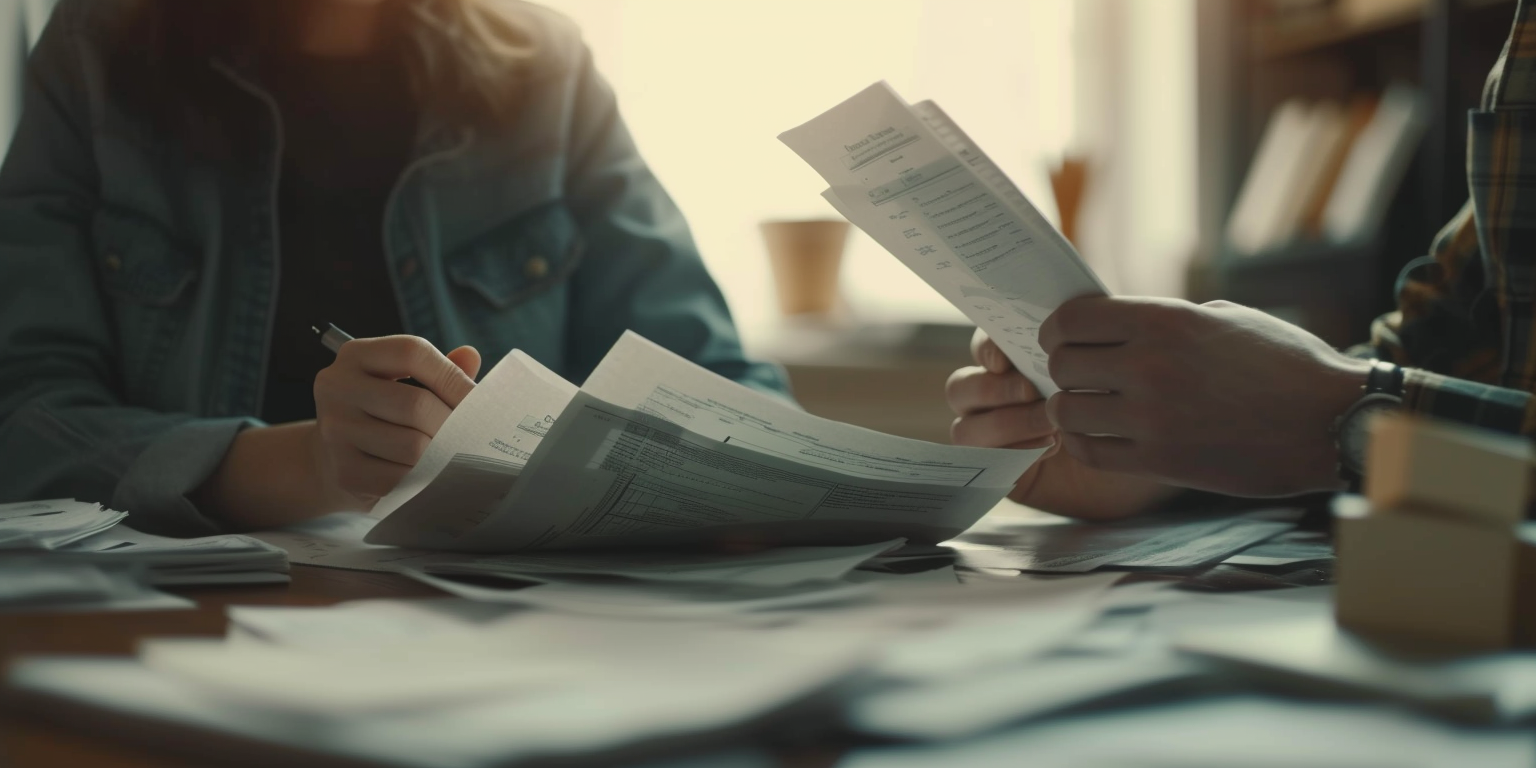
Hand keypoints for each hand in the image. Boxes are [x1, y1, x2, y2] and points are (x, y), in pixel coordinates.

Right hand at [310, 336, 480, 508]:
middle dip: (453, 424)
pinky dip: (423, 480)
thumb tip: (471, 356)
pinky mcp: (343, 471)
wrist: (334, 458)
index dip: (452, 377)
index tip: (478, 399)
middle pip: (416, 404)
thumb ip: (440, 370)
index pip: (412, 353)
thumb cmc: (385, 413)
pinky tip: (428, 475)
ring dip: (440, 455)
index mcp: (356, 355)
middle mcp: (337, 387)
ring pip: (413, 446)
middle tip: (472, 435)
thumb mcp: (406, 382)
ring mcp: (336, 431)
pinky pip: (401, 479)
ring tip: (450, 455)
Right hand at [947, 329, 1173, 518]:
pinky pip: (985, 461)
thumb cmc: (1130, 399)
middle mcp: (997, 397)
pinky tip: (1049, 448)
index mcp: (1016, 362)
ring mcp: (996, 436)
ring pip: (965, 428)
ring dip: (1005, 423)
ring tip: (1051, 425)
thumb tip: (1065, 308)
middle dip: (994, 390)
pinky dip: (1013, 452)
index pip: (982, 347)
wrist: (1150, 450)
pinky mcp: (1003, 469)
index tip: (1004, 357)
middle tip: (1033, 391)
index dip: (984, 349)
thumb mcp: (1111, 361)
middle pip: (960, 388)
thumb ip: (1084, 336)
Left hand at [1040, 296, 1370, 495]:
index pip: (1072, 319)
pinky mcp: (1160, 460)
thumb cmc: (1286, 365)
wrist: (1330, 422)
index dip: (1057, 328)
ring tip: (1088, 408)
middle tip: (1079, 376)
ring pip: (1066, 412)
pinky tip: (1100, 436)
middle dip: (1064, 369)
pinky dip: (1085, 443)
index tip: (1062, 337)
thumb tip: (1116, 325)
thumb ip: (1164, 319)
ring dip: (1070, 409)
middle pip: (1062, 364)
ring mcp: (1152, 417)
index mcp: (1164, 320)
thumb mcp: (1225, 317)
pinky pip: (1089, 451)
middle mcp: (1150, 365)